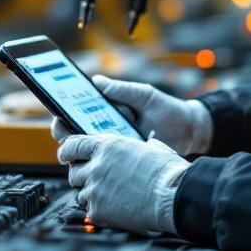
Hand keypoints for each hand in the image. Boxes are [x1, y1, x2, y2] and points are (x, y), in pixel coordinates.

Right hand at [49, 75, 212, 155]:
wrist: (190, 131)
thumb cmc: (168, 111)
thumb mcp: (144, 95)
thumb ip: (122, 89)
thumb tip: (97, 81)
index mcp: (105, 114)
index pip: (75, 116)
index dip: (62, 117)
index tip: (60, 115)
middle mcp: (105, 133)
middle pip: (74, 138)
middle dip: (67, 137)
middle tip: (72, 135)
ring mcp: (114, 151)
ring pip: (87, 156)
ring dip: (84, 154)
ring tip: (92, 149)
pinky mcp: (124, 166)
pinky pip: (107, 169)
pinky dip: (102, 168)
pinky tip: (106, 164)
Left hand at [57, 134, 189, 233]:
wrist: (174, 196)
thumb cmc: (168, 173)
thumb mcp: (151, 148)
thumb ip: (135, 147)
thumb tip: (144, 147)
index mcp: (107, 146)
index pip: (72, 145)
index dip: (67, 151)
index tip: (66, 156)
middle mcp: (96, 166)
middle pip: (73, 172)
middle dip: (82, 176)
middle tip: (95, 180)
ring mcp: (95, 189)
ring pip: (79, 193)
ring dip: (91, 195)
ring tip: (110, 197)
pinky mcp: (98, 210)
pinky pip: (89, 211)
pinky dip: (98, 211)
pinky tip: (114, 209)